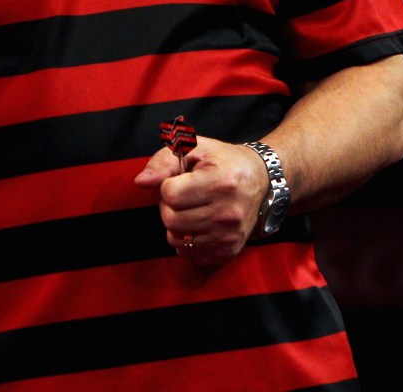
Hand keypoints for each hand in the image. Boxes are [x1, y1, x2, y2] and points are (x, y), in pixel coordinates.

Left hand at [133, 135, 267, 264]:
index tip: (181, 179)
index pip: (170, 194)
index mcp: (220, 182)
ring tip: (190, 209)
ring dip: (175, 224)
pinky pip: (189, 254)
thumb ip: (163, 162)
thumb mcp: (194, 147)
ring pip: (177, 239)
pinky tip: (197, 224)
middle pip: (171, 219)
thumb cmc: (223, 160)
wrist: (261, 180)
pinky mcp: (228, 251)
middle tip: (183, 195)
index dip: (168, 185)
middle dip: (169, 206)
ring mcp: (229, 235)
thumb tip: (141, 182)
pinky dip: (185, 240)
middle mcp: (227, 212)